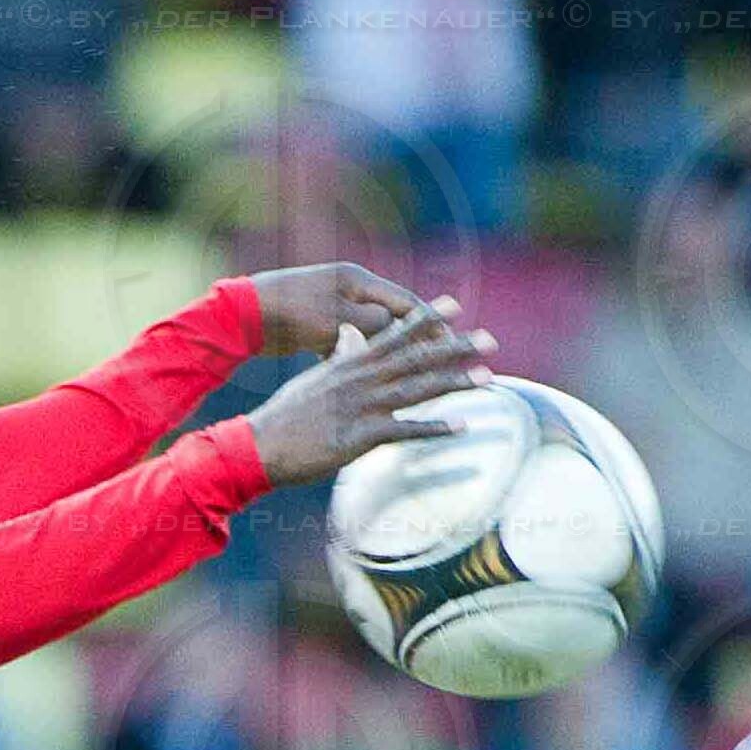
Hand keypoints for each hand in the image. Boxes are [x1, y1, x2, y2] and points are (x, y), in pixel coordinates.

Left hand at [246, 261, 425, 354]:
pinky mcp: (316, 323)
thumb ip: (372, 324)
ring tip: (407, 369)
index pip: (406, 303)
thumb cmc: (291, 313)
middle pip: (392, 316)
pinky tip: (362, 372)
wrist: (246, 314)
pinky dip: (354, 354)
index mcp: (358, 282)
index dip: (431, 324)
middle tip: (441, 355)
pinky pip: (346, 340)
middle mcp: (349, 289)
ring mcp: (332, 305)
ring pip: (369, 331)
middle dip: (415, 337)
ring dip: (385, 349)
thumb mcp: (337, 319)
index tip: (451, 343)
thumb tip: (401, 328)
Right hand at [246, 301, 497, 486]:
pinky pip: (407, 430)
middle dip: (455, 348)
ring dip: (455, 383)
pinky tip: (461, 425)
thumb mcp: (313, 378)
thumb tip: (349, 335)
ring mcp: (363, 405)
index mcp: (350, 363)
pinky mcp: (362, 435)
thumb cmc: (286, 416)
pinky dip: (435, 427)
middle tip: (490, 340)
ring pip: (418, 389)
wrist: (260, 443)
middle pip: (417, 358)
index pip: (394, 334)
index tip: (453, 306)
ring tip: (488, 378)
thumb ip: (338, 356)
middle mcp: (361, 379)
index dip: (426, 319)